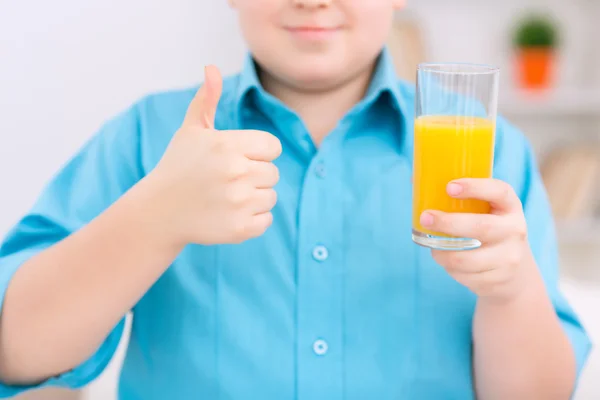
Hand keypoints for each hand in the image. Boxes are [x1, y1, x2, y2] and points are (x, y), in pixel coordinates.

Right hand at [147, 66, 281, 244]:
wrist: (158, 212)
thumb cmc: (178, 167)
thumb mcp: (190, 131)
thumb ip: (206, 100)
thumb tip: (212, 68)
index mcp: (227, 145)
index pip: (273, 147)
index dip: (257, 153)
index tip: (236, 159)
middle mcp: (235, 172)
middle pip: (273, 173)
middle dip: (254, 176)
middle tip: (227, 181)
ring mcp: (238, 202)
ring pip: (271, 197)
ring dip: (254, 198)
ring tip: (227, 197)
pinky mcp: (239, 229)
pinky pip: (266, 220)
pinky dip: (253, 220)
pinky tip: (229, 214)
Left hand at [420, 178, 532, 301]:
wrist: (515, 272)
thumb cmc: (487, 230)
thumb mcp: (483, 211)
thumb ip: (457, 197)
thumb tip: (414, 179)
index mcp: (509, 206)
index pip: (499, 191)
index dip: (475, 187)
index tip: (449, 187)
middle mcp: (515, 230)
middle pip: (482, 227)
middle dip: (449, 223)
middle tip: (425, 218)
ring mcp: (510, 257)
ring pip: (469, 259)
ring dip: (443, 253)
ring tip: (432, 247)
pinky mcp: (500, 279)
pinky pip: (467, 276)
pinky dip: (451, 269)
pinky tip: (449, 262)